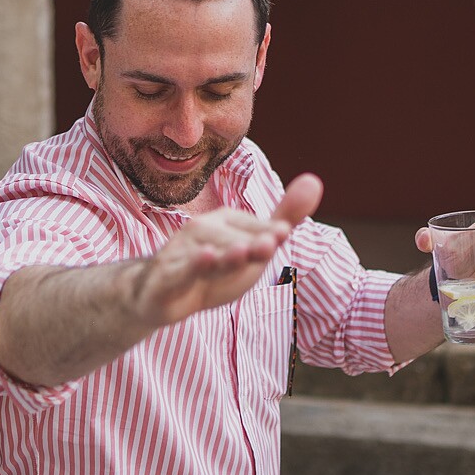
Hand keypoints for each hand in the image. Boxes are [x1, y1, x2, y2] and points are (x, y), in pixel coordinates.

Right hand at [135, 174, 323, 326]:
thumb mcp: (252, 246)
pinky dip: (193, 265)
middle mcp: (203, 229)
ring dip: (227, 255)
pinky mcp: (168, 277)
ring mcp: (183, 252)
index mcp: (225, 221)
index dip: (268, 233)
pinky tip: (205, 258)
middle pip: (233, 240)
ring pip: (210, 254)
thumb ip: (282, 218)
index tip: (283, 234)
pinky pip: (182, 270)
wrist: (159, 295)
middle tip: (272, 245)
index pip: (253, 227)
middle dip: (251, 244)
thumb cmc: (213, 268)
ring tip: (244, 252)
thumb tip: (315, 180)